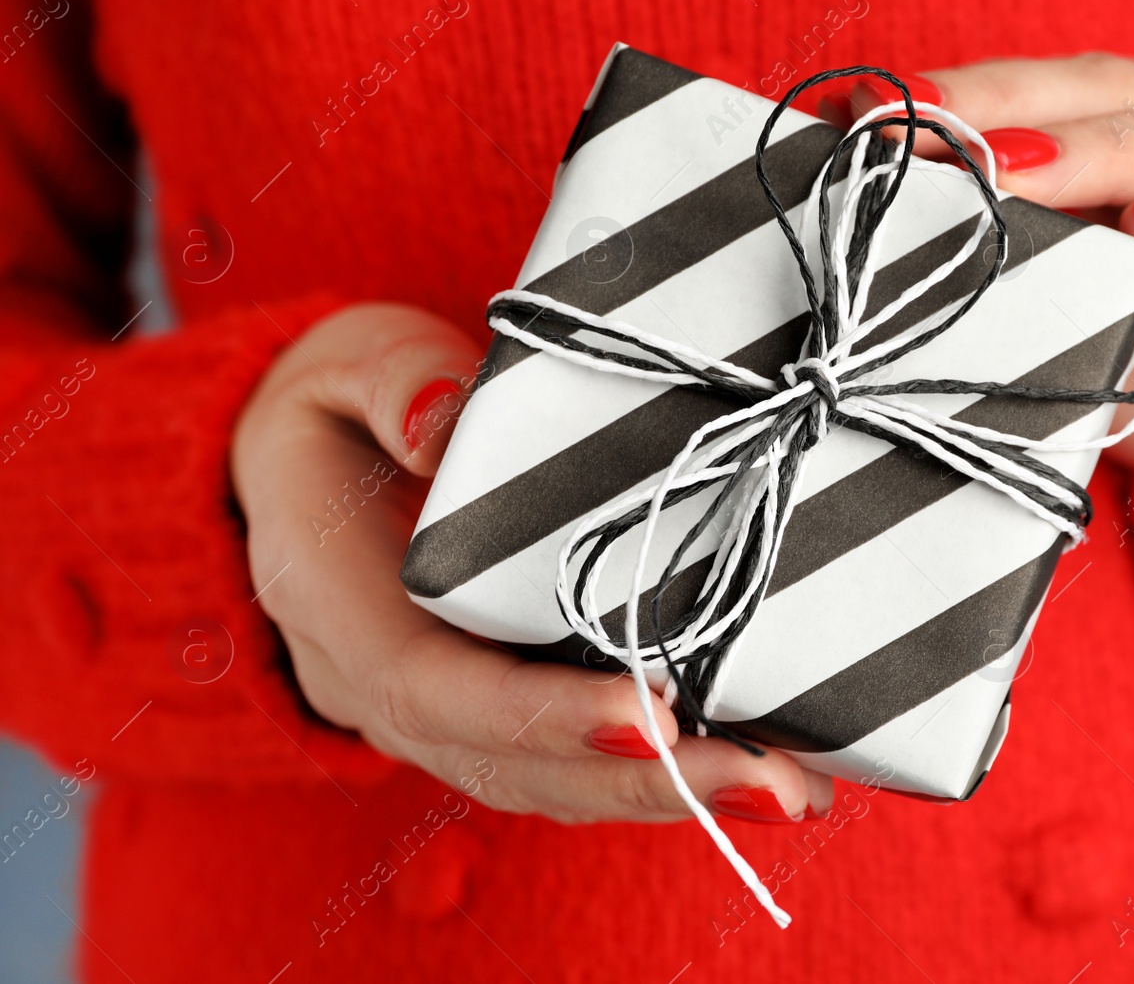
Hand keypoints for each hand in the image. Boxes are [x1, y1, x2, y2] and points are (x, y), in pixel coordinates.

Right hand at [231, 302, 832, 823]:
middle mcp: (387, 690)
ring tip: (794, 791)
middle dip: (650, 781)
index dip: (541, 715)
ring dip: (678, 794)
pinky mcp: (500, 713)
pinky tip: (765, 768)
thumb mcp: (346, 365)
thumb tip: (444, 425)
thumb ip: (393, 385)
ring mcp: (446, 716)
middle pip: (517, 765)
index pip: (435, 689)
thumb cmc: (342, 410)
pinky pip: (577, 764)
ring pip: (558, 783)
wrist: (313, 467)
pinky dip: (668, 774)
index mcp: (338, 609)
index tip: (653, 718)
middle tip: (773, 785)